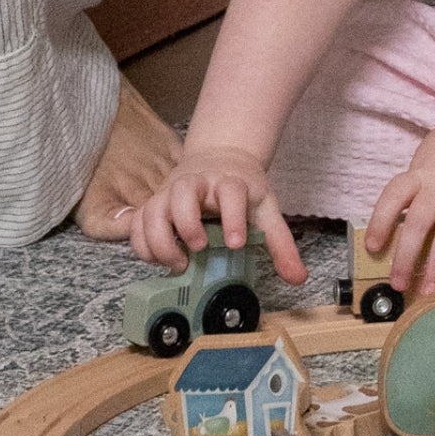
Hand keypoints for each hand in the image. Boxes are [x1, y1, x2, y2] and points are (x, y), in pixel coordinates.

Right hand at [131, 149, 305, 281]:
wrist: (220, 157)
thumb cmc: (241, 188)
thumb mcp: (266, 210)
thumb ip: (280, 244)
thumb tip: (298, 278)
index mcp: (229, 182)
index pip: (230, 191)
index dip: (232, 216)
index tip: (235, 243)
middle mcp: (196, 183)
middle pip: (183, 192)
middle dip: (187, 223)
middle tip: (198, 248)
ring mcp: (170, 191)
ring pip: (153, 207)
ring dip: (160, 238)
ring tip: (178, 262)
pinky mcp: (154, 202)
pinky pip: (137, 221)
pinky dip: (142, 243)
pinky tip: (157, 259)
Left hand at [363, 118, 434, 303]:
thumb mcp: (428, 156)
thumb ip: (417, 184)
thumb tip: (402, 213)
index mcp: (420, 175)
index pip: (393, 198)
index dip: (380, 222)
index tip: (373, 246)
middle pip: (417, 224)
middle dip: (406, 257)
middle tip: (399, 283)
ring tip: (432, 290)